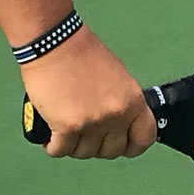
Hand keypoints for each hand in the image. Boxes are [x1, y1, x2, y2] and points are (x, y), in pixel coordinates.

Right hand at [20, 27, 156, 158]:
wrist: (55, 42)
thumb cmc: (80, 53)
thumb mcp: (117, 78)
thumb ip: (120, 103)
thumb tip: (115, 126)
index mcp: (133, 100)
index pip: (144, 138)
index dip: (131, 146)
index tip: (120, 145)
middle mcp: (117, 114)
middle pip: (110, 151)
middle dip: (96, 146)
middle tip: (83, 134)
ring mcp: (93, 122)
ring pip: (83, 153)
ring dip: (72, 145)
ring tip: (63, 130)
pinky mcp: (67, 126)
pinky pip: (60, 150)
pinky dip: (52, 145)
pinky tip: (49, 136)